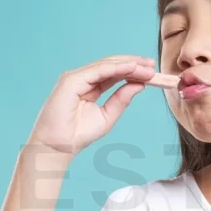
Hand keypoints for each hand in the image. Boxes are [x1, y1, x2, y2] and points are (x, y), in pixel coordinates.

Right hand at [29, 55, 165, 155]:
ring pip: (106, 65)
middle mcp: (82, 79)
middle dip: (133, 64)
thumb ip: (121, 99)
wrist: (58, 146)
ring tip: (146, 66)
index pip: (114, 73)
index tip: (151, 72)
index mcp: (89, 87)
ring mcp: (75, 77)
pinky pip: (98, 70)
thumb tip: (139, 84)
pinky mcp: (71, 80)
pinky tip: (132, 68)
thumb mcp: (107, 116)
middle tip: (152, 64)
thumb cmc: (78, 134)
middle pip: (111, 65)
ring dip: (128, 64)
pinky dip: (116, 68)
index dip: (132, 71)